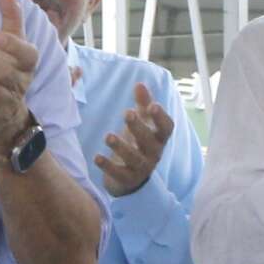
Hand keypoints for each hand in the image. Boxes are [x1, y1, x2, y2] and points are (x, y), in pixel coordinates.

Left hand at [95, 81, 177, 196]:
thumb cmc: (138, 143)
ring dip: (121, 147)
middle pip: (149, 141)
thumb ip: (142, 105)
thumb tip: (140, 84)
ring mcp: (142, 168)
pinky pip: (119, 174)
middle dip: (138, 127)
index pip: (166, 128)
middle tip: (127, 113)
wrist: (131, 177)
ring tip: (107, 136)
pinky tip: (96, 157)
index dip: (161, 117)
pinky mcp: (127, 179)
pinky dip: (107, 166)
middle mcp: (153, 153)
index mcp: (158, 138)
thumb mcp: (142, 123)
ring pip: (134, 158)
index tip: (153, 105)